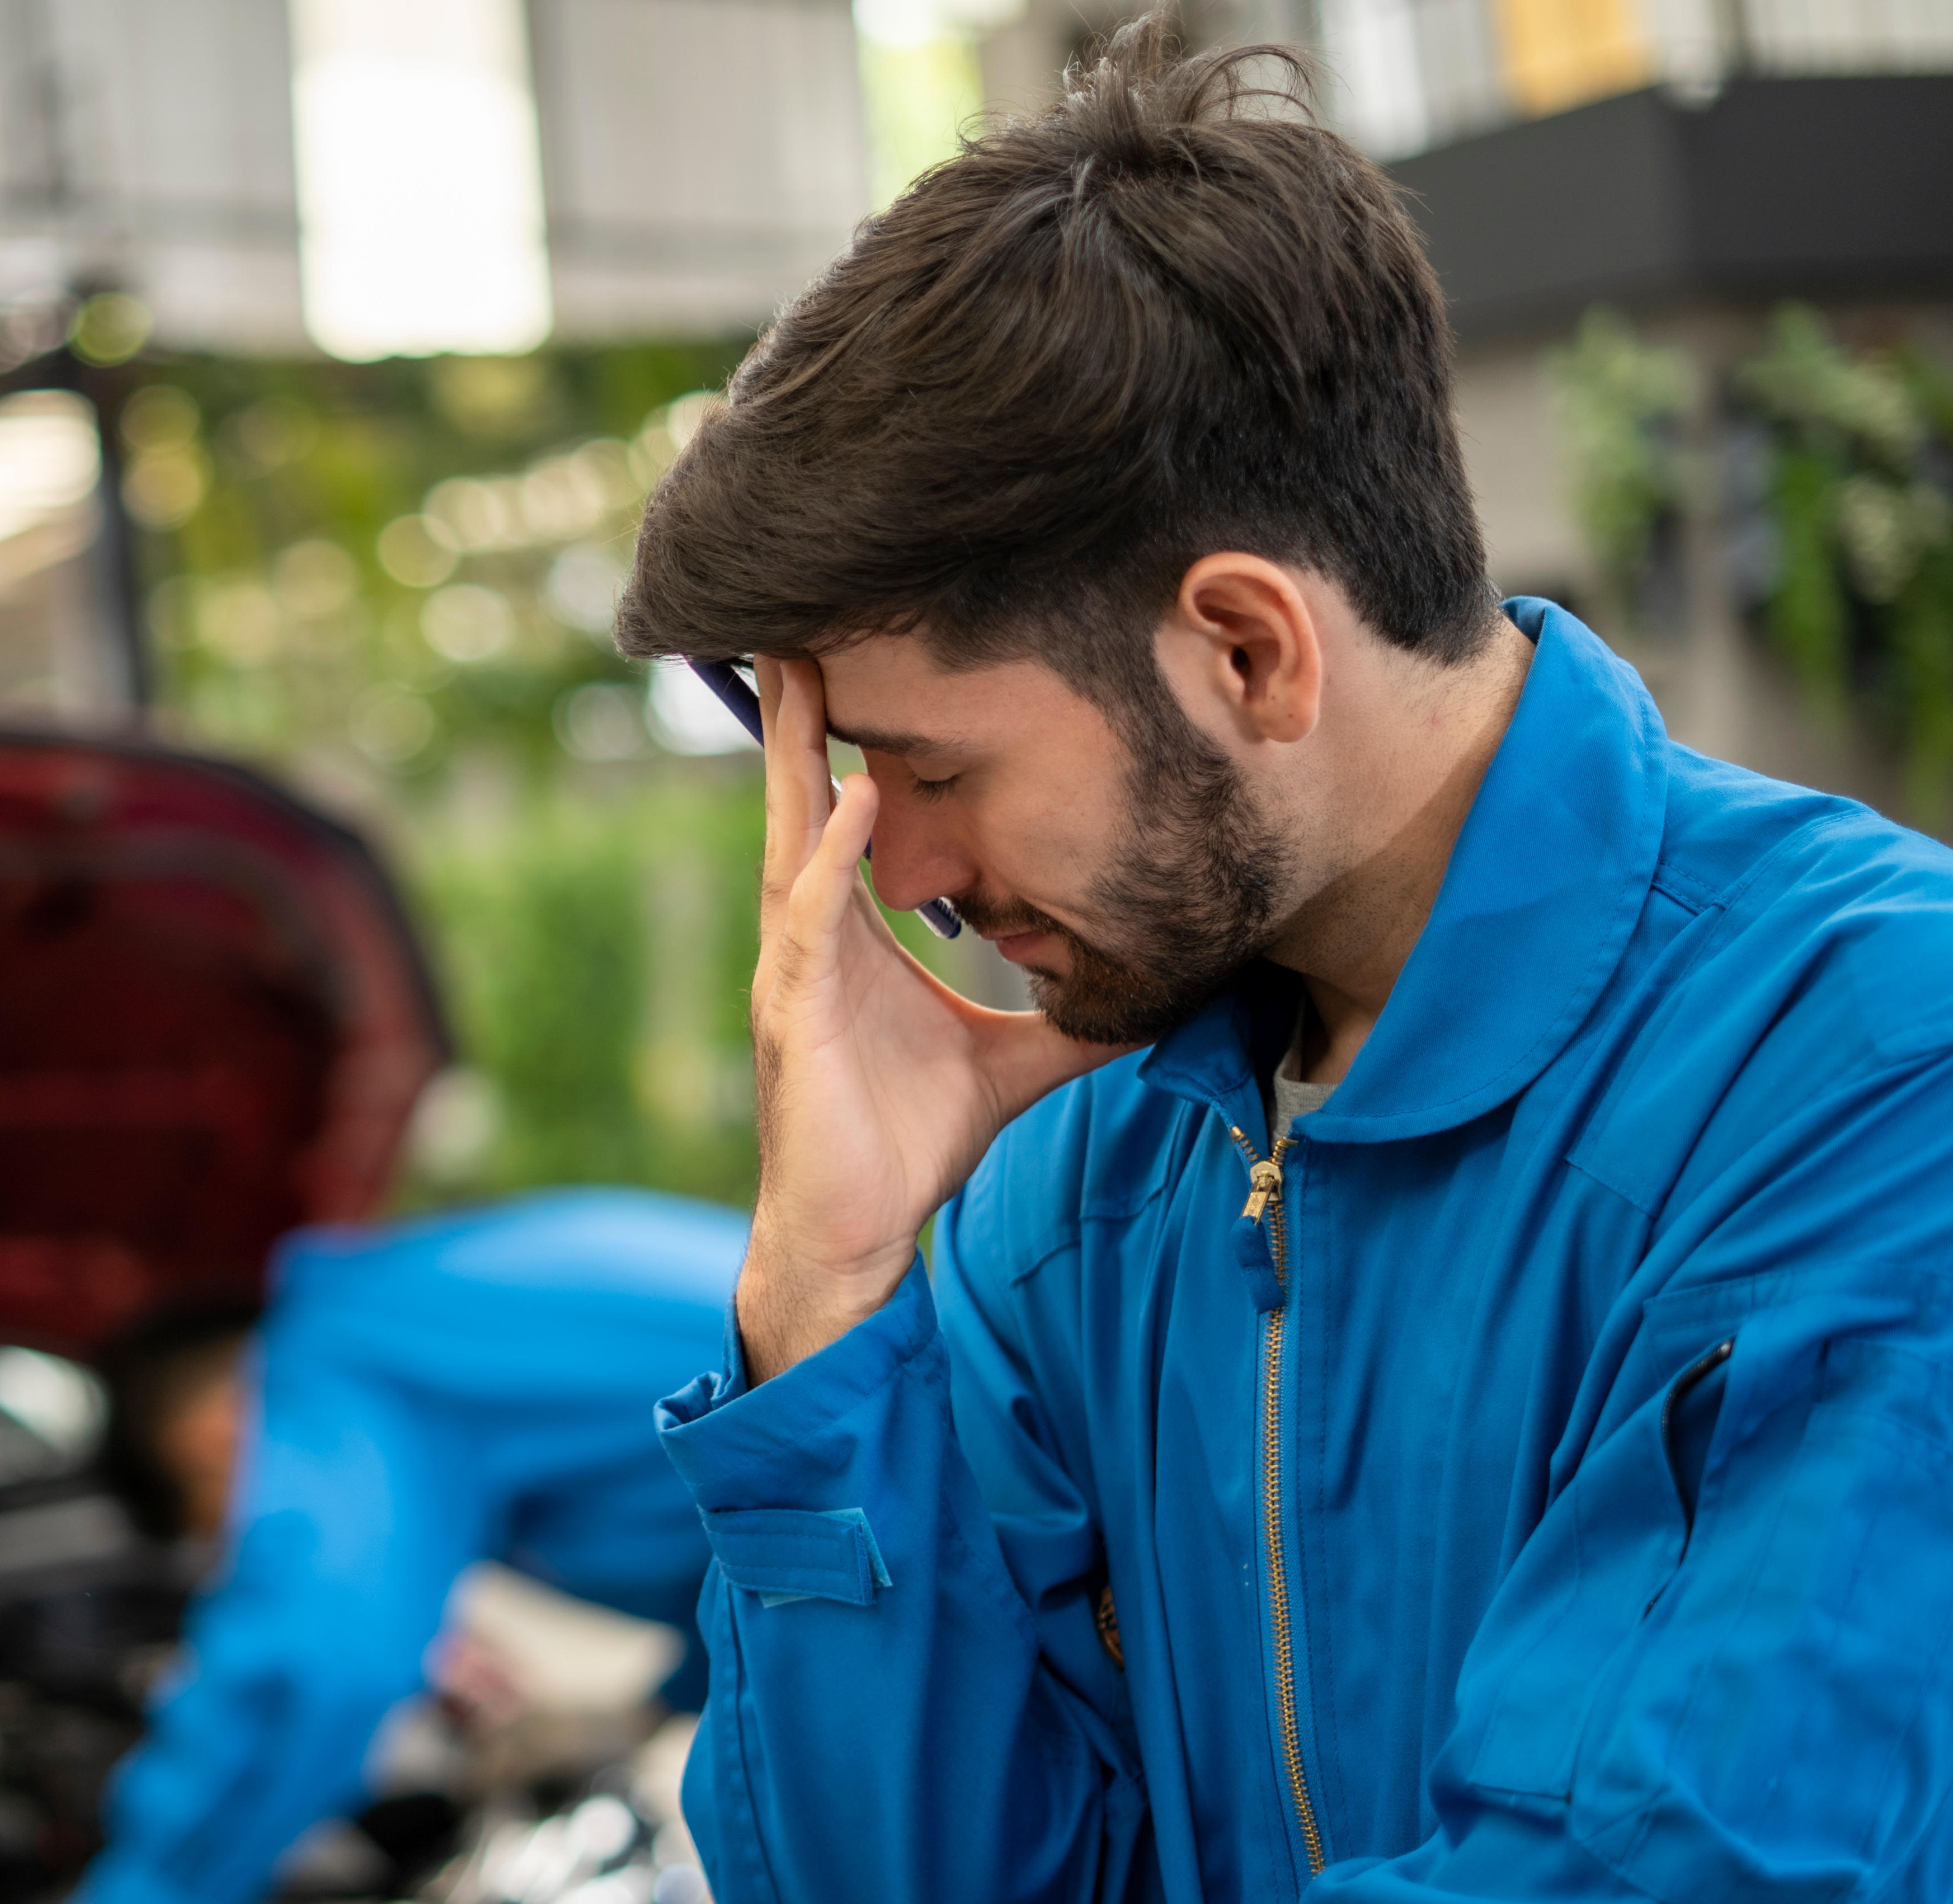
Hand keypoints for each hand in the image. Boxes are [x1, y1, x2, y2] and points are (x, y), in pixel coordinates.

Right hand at [737, 657, 1131, 1378]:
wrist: (856, 1233)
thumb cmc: (909, 1146)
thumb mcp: (1015, 1065)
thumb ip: (1076, 1025)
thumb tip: (1162, 1000)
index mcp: (852, 936)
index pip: (846, 817)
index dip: (851, 743)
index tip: (865, 661)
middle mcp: (810, 936)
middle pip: (801, 800)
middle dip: (799, 714)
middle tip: (800, 621)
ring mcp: (793, 969)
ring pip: (791, 838)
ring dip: (795, 756)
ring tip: (802, 674)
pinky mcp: (793, 1010)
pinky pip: (810, 919)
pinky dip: (832, 860)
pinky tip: (852, 805)